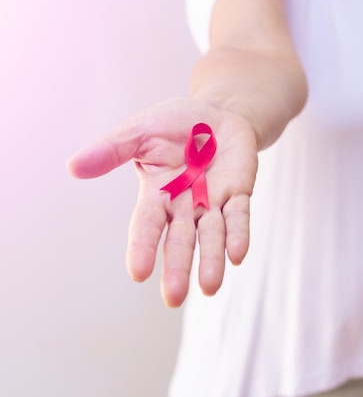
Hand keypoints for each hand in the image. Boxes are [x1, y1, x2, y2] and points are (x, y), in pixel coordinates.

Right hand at [67, 98, 257, 306]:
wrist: (215, 114)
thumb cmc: (174, 125)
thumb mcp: (139, 133)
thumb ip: (111, 151)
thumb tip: (73, 168)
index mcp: (156, 194)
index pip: (147, 226)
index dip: (143, 247)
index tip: (138, 273)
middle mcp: (184, 205)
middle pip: (180, 241)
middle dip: (177, 268)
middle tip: (174, 298)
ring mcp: (213, 201)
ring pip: (212, 236)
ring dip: (211, 260)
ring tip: (210, 288)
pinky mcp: (238, 193)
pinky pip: (239, 217)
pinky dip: (238, 235)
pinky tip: (237, 255)